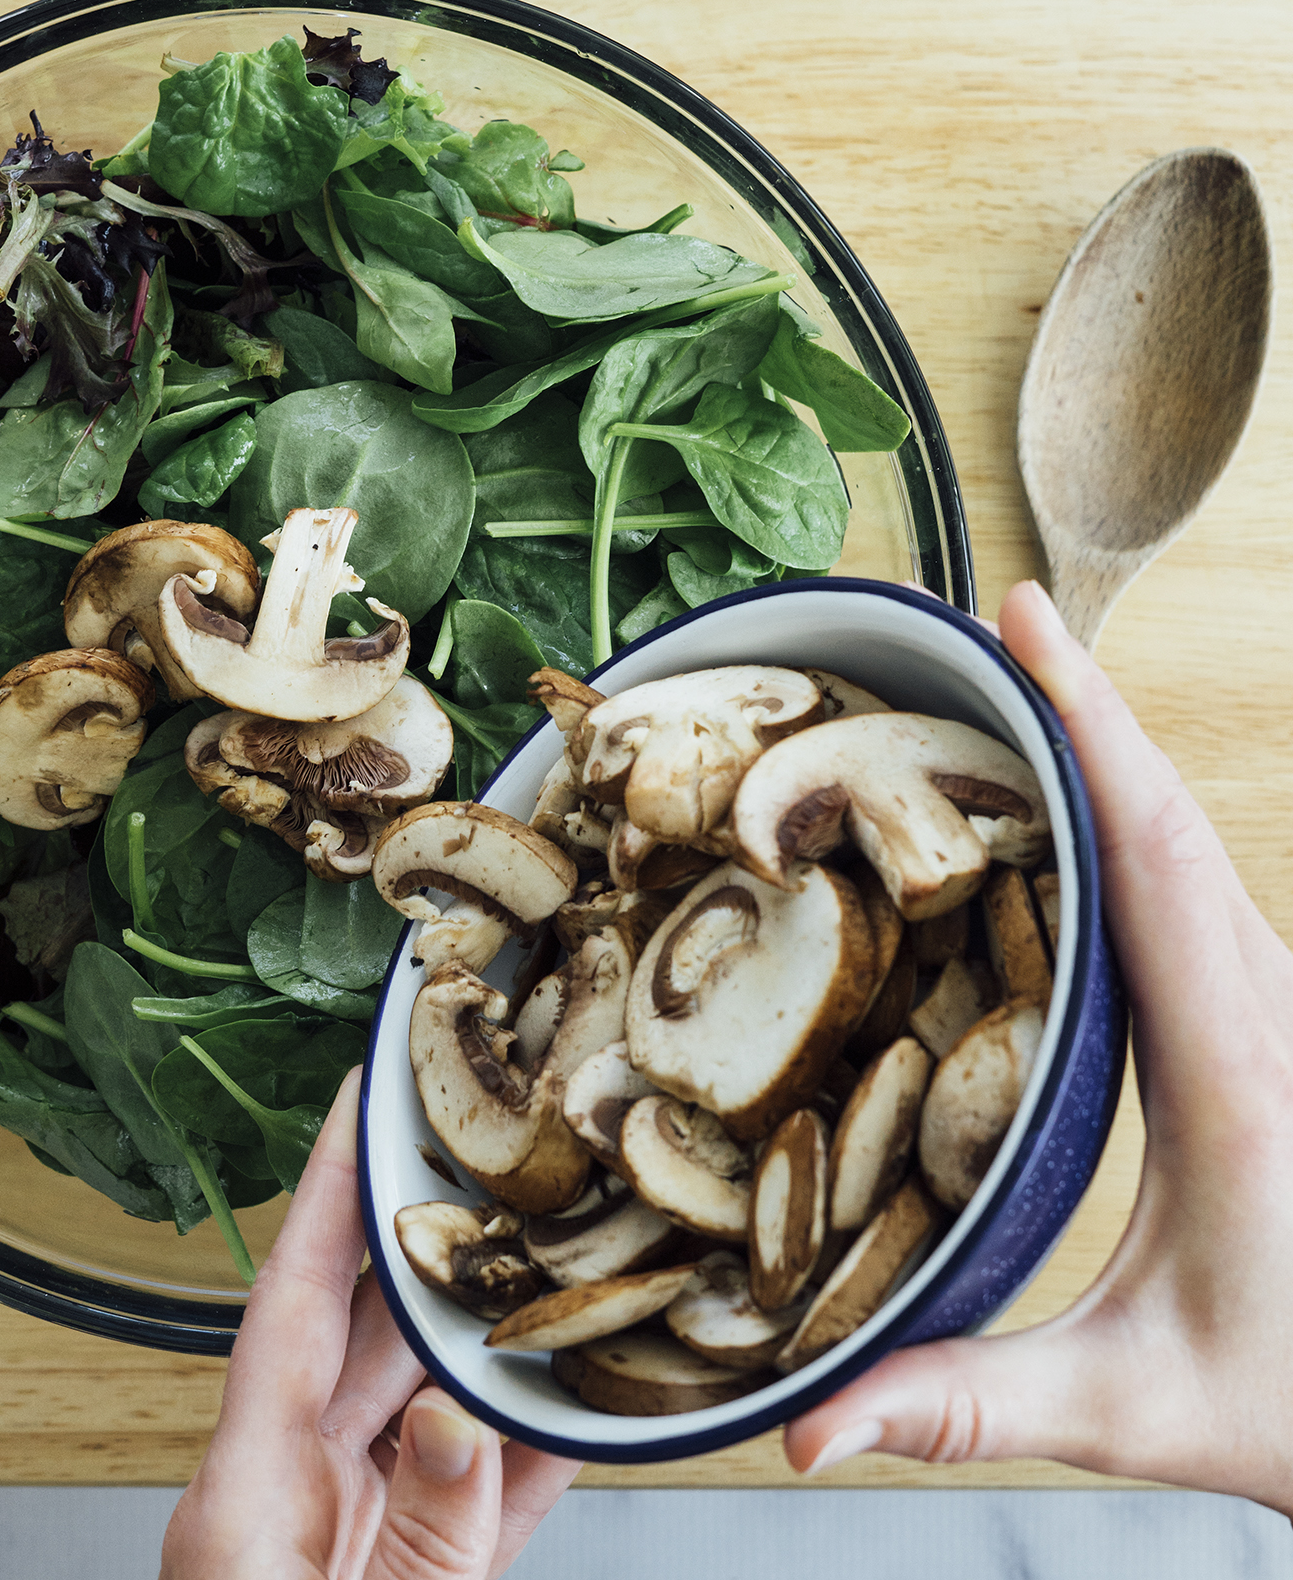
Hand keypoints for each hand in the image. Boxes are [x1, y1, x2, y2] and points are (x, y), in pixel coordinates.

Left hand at [161, 1067, 580, 1578]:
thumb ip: (420, 1531)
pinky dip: (521, 1442)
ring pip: (429, 1396)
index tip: (359, 1097)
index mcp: (246, 1493)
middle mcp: (288, 1493)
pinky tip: (575, 1399)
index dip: (326, 1188)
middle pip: (371, 1333)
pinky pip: (469, 1488)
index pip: (290, 1298)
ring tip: (560, 1269)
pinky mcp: (393, 1569)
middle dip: (438, 1244)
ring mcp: (344, 1527)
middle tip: (498, 1163)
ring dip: (493, 1339)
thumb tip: (459, 1420)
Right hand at [785, 579, 1292, 1514]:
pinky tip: (1070, 821)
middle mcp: (1270, 1012)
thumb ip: (966, 1403)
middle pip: (1167, 813)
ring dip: (1109, 755)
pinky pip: (1196, 890)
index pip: (1151, 852)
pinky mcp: (1272, 1030)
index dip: (1087, 724)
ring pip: (1189, 846)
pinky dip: (1130, 821)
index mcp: (1235, 1068)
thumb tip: (805, 1429)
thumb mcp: (1133, 1407)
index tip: (1025, 620)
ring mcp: (1280, 1014)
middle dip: (1083, 706)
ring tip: (1011, 697)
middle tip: (992, 625)